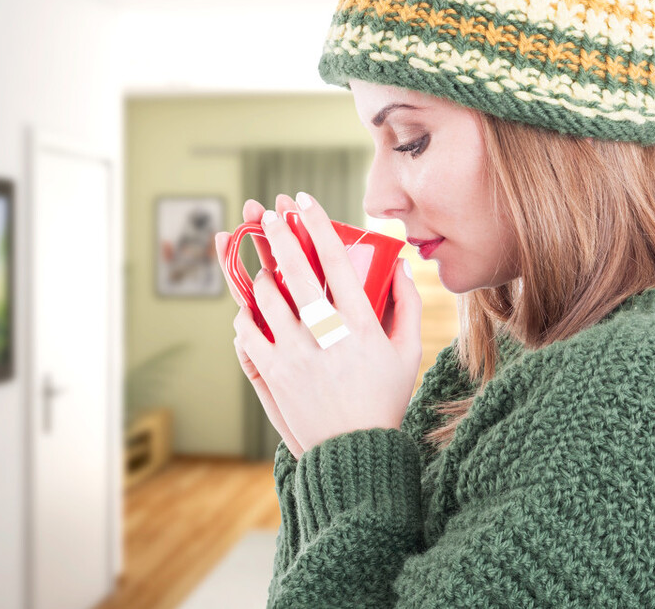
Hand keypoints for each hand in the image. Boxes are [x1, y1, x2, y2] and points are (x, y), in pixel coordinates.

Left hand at [229, 191, 421, 454]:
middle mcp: (326, 335)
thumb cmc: (384, 399)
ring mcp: (294, 355)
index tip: (302, 201)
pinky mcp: (272, 374)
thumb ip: (407, 305)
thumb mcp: (409, 353)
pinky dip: (245, 316)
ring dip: (259, 276)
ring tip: (263, 271)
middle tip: (267, 214)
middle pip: (294, 269)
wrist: (354, 453)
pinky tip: (250, 310)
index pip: (335, 260)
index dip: (316, 224)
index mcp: (361, 325)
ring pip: (264, 298)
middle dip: (277, 233)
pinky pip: (247, 332)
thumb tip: (400, 264)